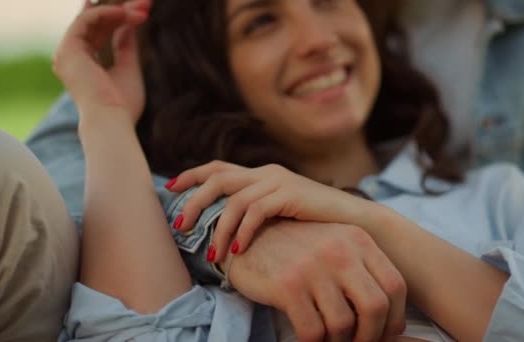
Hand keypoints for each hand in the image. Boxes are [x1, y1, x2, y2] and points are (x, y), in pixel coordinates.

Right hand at [52, 0, 149, 123]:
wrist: (111, 119)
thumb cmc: (122, 104)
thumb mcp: (128, 68)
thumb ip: (125, 46)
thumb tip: (129, 25)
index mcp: (83, 65)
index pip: (98, 33)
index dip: (116, 18)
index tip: (138, 10)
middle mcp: (71, 58)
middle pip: (96, 24)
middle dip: (121, 11)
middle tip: (145, 4)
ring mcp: (67, 53)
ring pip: (91, 19)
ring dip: (119, 11)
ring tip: (142, 11)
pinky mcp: (68, 49)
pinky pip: (87, 20)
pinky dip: (107, 13)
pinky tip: (126, 14)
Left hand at [167, 160, 368, 257]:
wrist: (354, 222)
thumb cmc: (315, 224)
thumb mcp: (281, 214)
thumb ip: (257, 212)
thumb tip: (226, 228)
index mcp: (261, 174)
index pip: (218, 167)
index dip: (191, 175)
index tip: (169, 187)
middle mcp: (266, 173)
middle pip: (218, 178)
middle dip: (194, 200)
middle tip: (180, 225)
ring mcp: (278, 181)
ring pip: (234, 200)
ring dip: (218, 229)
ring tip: (212, 255)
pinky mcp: (290, 194)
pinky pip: (256, 212)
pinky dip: (243, 232)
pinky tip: (238, 250)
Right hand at [225, 220, 406, 341]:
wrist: (247, 238)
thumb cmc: (295, 250)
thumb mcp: (333, 247)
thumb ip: (360, 272)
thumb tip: (390, 321)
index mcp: (357, 239)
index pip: (396, 286)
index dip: (395, 318)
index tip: (384, 333)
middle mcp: (339, 249)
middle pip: (376, 307)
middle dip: (371, 336)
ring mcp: (313, 266)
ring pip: (344, 324)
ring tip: (329, 341)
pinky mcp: (288, 284)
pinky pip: (313, 331)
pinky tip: (309, 340)